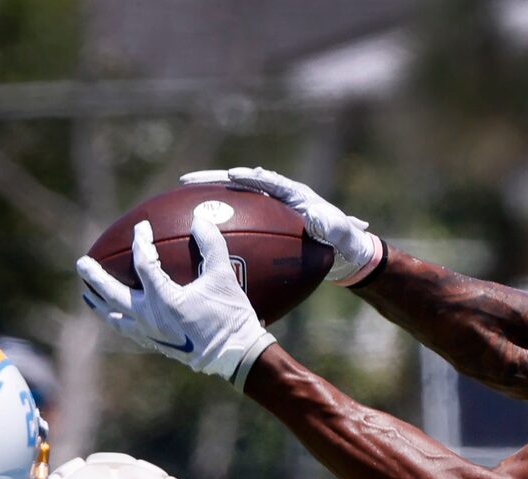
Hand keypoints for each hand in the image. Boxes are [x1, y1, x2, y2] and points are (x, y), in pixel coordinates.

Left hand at [75, 214, 278, 385]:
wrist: (236, 357)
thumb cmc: (230, 316)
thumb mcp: (223, 277)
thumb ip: (211, 245)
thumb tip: (199, 220)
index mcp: (163, 299)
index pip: (143, 263)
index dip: (141, 242)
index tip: (142, 228)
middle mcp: (149, 317)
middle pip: (112, 294)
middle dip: (95, 277)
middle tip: (82, 264)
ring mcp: (150, 334)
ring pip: (115, 318)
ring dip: (99, 304)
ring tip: (88, 295)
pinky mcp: (157, 345)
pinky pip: (129, 331)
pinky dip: (118, 320)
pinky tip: (117, 315)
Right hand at [192, 166, 383, 285]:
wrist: (345, 253)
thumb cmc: (347, 243)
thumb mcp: (344, 235)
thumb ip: (334, 226)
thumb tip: (317, 217)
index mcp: (295, 194)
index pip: (268, 181)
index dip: (250, 178)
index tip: (232, 176)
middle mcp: (278, 197)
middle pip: (241, 184)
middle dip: (215, 180)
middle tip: (188, 180)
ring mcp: (268, 209)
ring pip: (233, 199)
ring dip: (208, 196)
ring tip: (180, 196)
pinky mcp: (263, 223)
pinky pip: (236, 218)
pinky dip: (217, 220)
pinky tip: (195, 231)